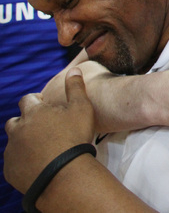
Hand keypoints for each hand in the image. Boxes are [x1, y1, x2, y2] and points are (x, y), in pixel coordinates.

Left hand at [4, 68, 94, 192]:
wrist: (64, 173)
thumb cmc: (75, 137)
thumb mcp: (82, 108)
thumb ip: (76, 87)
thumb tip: (73, 70)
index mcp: (33, 112)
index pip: (27, 100)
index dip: (36, 101)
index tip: (45, 105)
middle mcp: (18, 129)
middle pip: (15, 121)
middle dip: (25, 122)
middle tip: (42, 128)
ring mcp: (12, 150)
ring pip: (13, 142)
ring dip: (23, 141)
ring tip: (40, 147)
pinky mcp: (11, 169)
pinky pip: (14, 162)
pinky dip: (23, 161)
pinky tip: (38, 164)